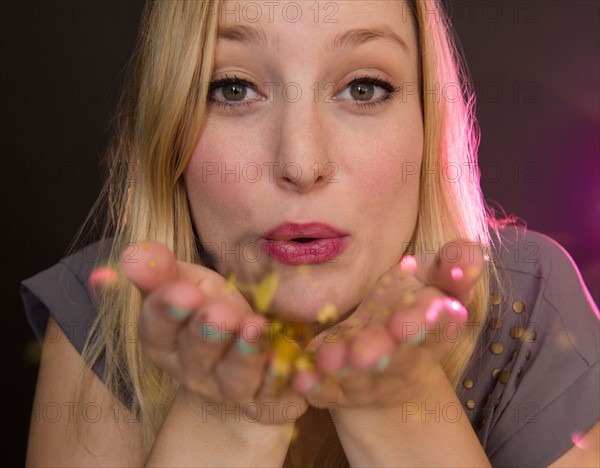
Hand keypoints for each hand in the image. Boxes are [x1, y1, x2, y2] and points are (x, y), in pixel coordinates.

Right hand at [120, 241, 307, 424]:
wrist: (249, 360)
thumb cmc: (212, 311)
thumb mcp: (189, 284)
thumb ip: (163, 270)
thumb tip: (132, 253)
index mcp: (166, 342)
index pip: (157, 328)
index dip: (168, 311)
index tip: (182, 291)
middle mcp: (194, 372)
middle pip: (197, 355)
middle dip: (207, 333)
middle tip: (220, 312)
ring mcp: (231, 391)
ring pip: (235, 378)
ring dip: (245, 354)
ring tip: (254, 327)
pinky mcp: (268, 401)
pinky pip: (274, 395)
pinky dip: (280, 380)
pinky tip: (286, 362)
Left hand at [292, 240, 484, 407]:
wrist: (387, 353)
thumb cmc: (412, 302)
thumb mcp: (436, 276)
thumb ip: (457, 263)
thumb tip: (466, 262)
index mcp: (435, 332)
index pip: (441, 328)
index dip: (436, 319)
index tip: (434, 306)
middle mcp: (405, 361)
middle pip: (396, 359)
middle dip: (383, 351)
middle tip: (368, 346)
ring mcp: (372, 379)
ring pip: (358, 378)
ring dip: (343, 369)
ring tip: (329, 357)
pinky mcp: (340, 389)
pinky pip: (325, 391)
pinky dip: (313, 386)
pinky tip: (300, 379)